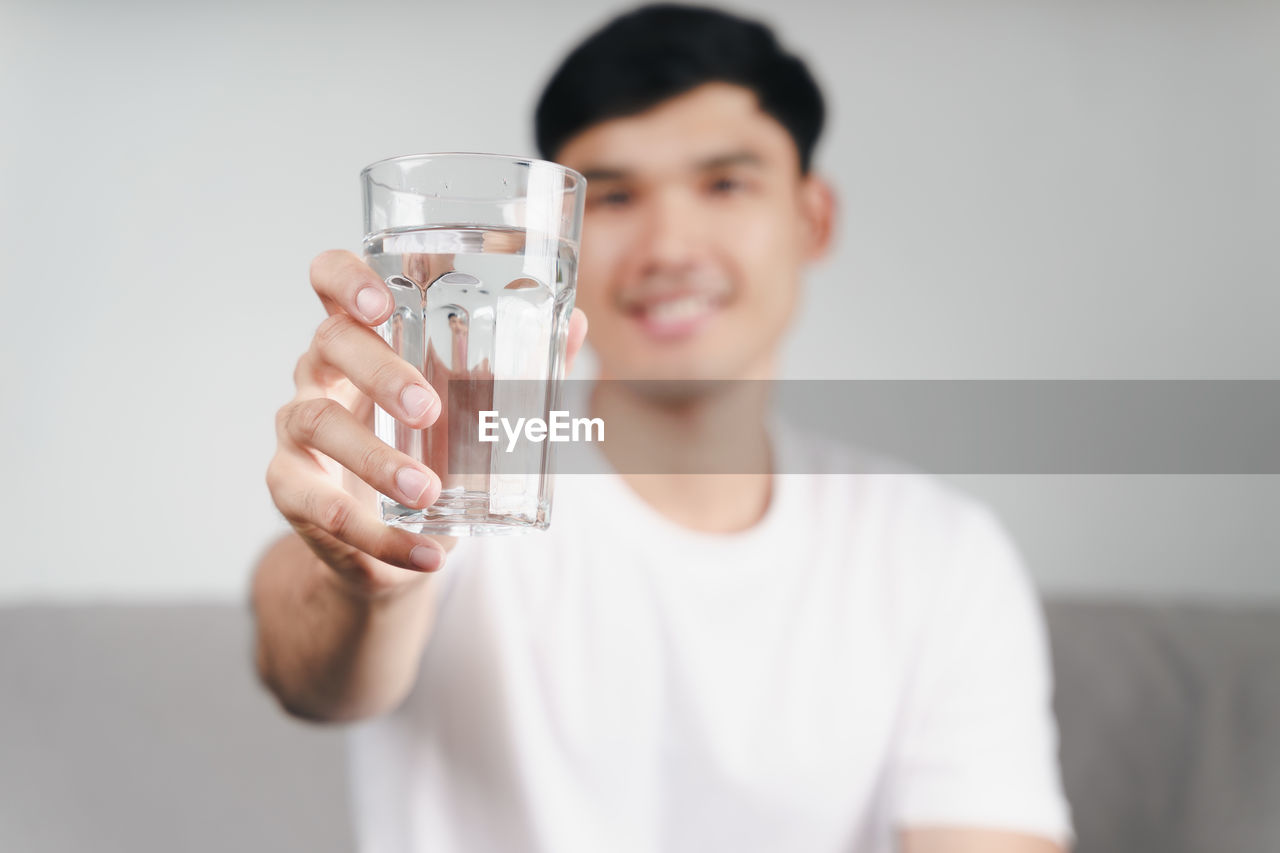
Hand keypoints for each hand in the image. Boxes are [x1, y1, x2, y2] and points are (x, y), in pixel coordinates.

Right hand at [266, 249, 588, 596]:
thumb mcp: (469, 408)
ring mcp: (297, 429)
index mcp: (362, 336)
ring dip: (375, 460)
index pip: (329, 280)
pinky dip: (380, 537)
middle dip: (380, 373)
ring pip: (316, 424)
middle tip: (430, 411)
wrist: (385, 540)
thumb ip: (518, 366)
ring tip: (429, 491)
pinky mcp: (289, 489)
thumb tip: (577, 324)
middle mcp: (320, 372)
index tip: (382, 301)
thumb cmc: (429, 450)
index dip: (346, 279)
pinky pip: (322, 509)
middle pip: (329, 343)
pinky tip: (426, 555)